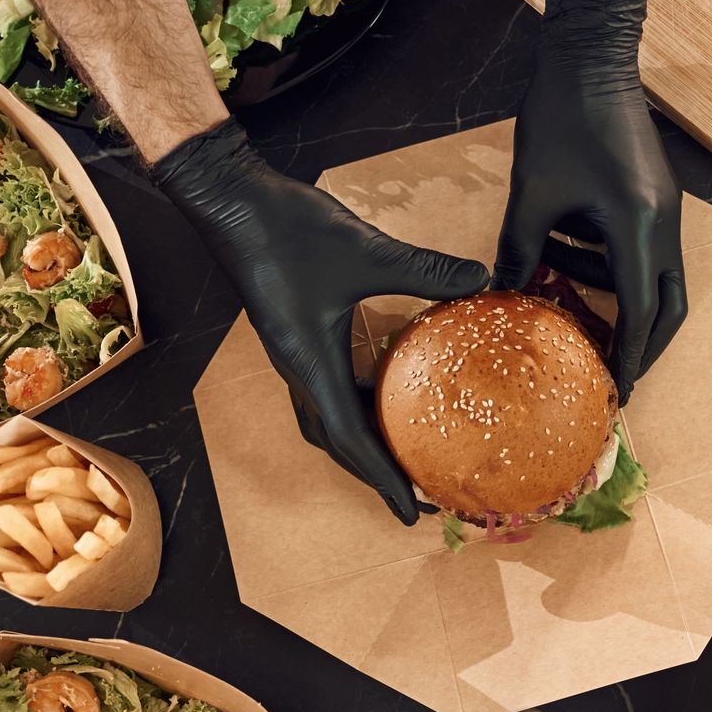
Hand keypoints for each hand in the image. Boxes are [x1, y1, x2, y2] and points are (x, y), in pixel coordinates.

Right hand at [154, 121, 488, 523]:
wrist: (230, 200)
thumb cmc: (288, 228)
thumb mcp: (367, 251)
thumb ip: (424, 269)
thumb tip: (481, 277)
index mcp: (311, 363)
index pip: (349, 439)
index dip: (381, 477)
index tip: (410, 510)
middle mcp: (298, 368)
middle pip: (335, 442)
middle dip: (374, 473)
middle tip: (416, 495)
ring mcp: (292, 353)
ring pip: (324, 418)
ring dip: (359, 443)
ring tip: (400, 455)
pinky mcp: (292, 334)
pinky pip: (322, 389)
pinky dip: (352, 406)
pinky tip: (381, 392)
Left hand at [494, 0, 686, 403]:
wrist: (589, 53)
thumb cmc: (561, 115)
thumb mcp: (530, 192)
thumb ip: (518, 249)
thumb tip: (501, 295)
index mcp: (637, 226)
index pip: (641, 314)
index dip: (630, 359)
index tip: (619, 393)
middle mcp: (663, 222)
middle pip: (669, 305)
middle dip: (642, 341)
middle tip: (610, 366)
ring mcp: (665, 207)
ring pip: (652, 274)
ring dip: (610, 288)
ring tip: (553, 274)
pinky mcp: (656, 193)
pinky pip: (641, 245)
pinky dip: (609, 258)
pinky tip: (563, 241)